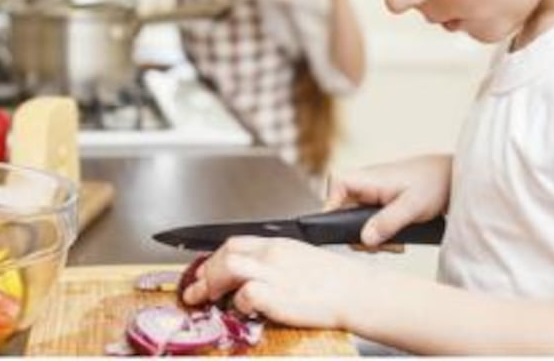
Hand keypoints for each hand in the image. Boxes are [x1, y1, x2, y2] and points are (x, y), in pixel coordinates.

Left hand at [181, 237, 371, 329]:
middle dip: (205, 271)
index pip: (235, 243)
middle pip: (226, 252)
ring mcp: (276, 274)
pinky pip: (246, 293)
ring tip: (205, 299)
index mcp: (279, 244)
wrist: (358, 292)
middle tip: (196, 289)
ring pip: (228, 266)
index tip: (202, 271)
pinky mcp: (279, 296)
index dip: (212, 257)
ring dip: (211, 283)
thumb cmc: (337, 281)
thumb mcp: (302, 261)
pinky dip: (238, 302)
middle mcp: (274, 255)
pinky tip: (241, 309)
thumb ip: (276, 264)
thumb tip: (252, 277)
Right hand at [324, 154, 451, 245]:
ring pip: (356, 221)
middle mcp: (366, 185)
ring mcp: (372, 196)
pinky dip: (380, 235)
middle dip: (358, 234)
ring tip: (395, 244)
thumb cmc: (434, 183)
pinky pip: (369, 223)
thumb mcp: (413, 206)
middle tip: (379, 245)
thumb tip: (364, 240)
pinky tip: (397, 240)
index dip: (331, 205)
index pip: (336, 184)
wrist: (453, 180)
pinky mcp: (380, 205)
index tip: (341, 228)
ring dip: (372, 238)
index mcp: (368, 178)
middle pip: (342, 211)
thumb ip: (387, 222)